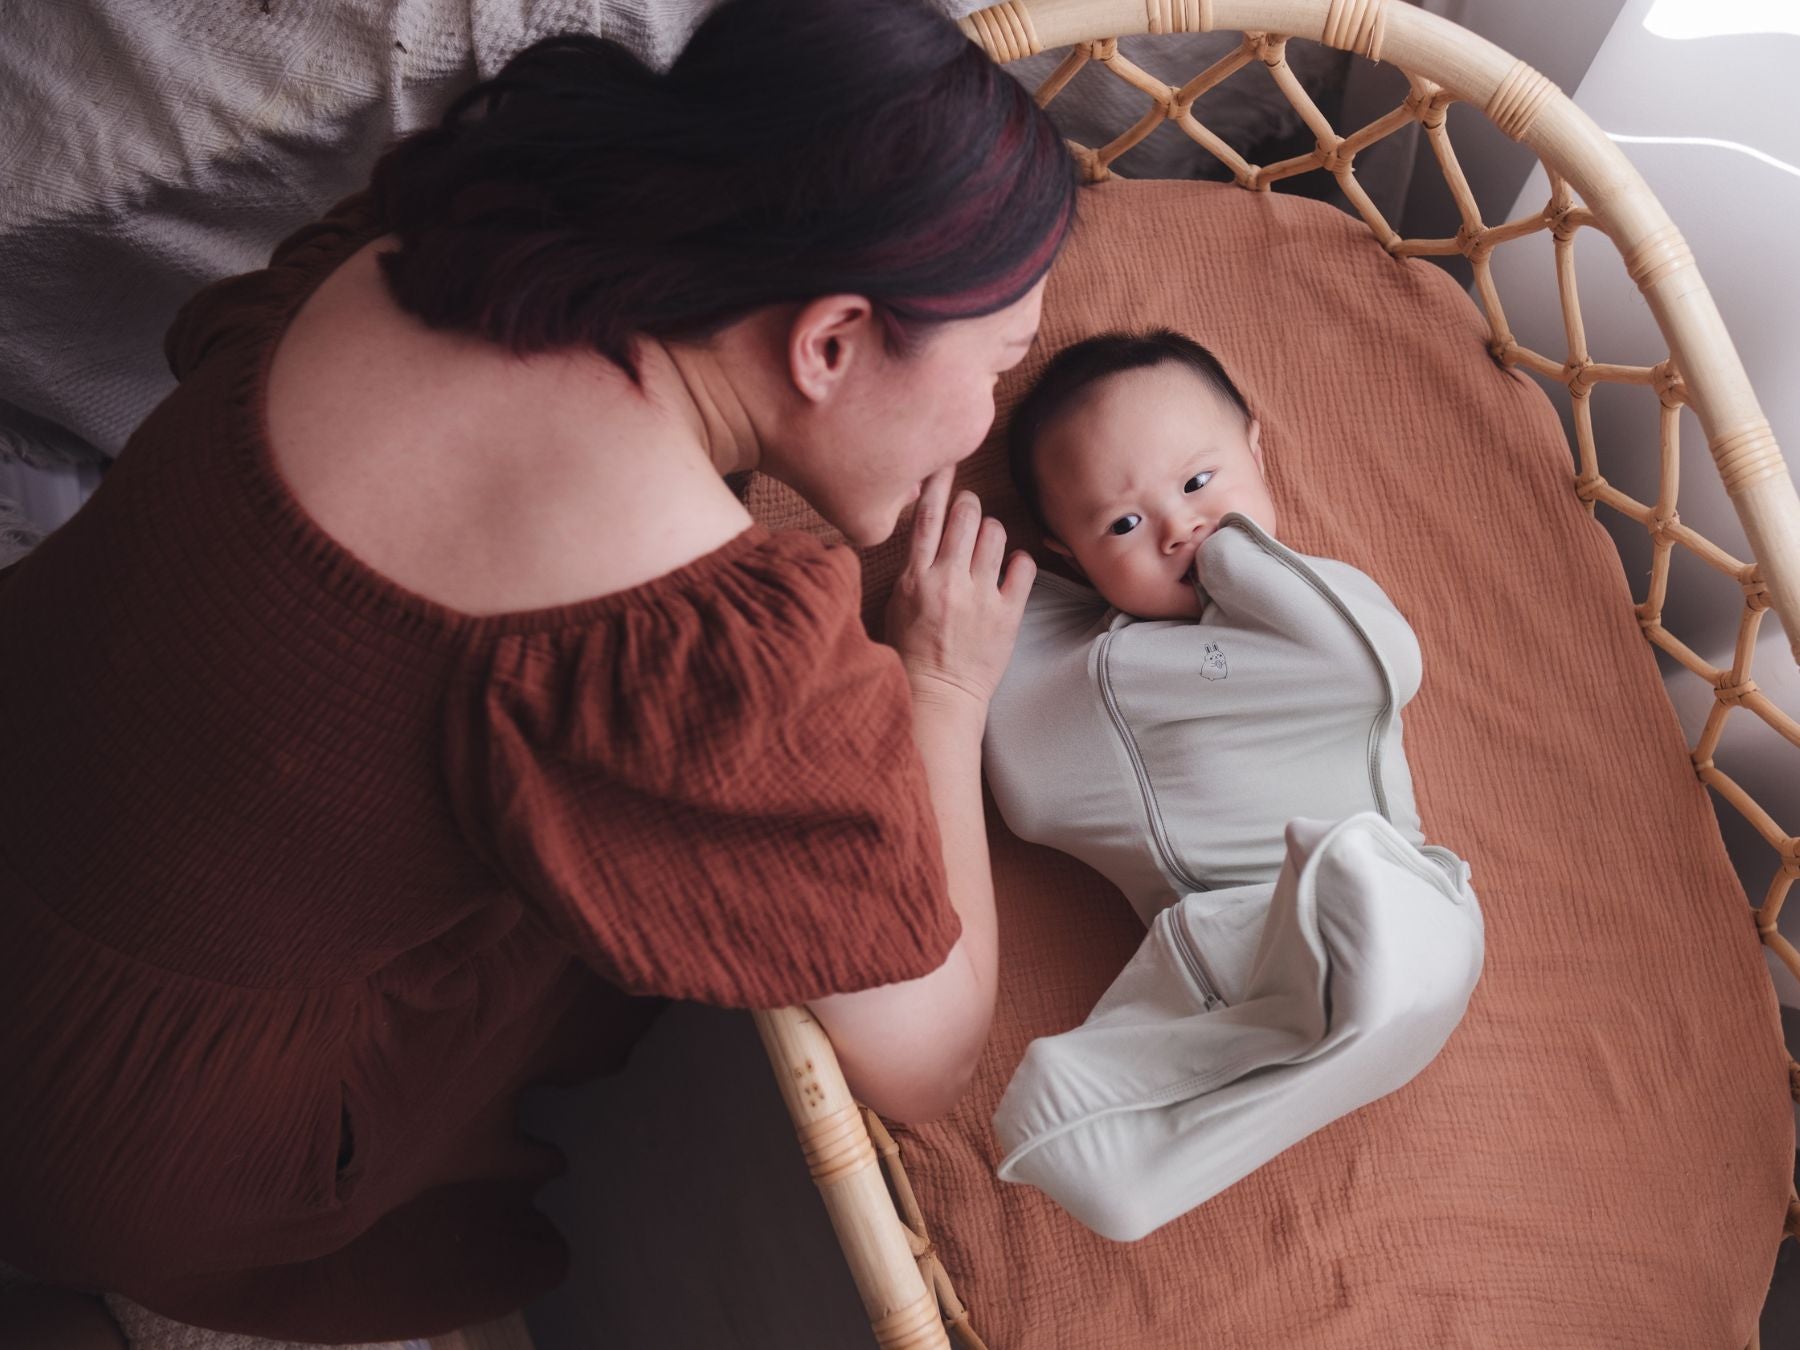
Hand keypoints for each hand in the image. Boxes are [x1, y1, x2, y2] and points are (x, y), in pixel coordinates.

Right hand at [884, 466, 1035, 715]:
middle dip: (969, 505)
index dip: (938, 483)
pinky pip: (1022, 567)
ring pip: (995, 534)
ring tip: (987, 544)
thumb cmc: (911, 653)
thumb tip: (924, 533)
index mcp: (915, 578)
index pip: (927, 518)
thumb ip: (911, 568)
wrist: (938, 696)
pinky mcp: (1007, 614)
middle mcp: (948, 581)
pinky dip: (1018, 561)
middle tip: (969, 509)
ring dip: (992, 531)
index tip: (945, 463)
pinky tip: (1010, 568)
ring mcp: (980, 597)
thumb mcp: (896, 605)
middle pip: (965, 517)